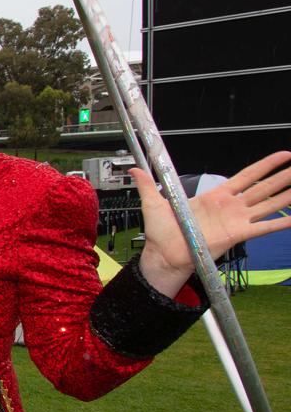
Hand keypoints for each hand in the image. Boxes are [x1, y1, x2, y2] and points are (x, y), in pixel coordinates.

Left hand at [134, 151, 290, 287]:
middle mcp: (230, 207)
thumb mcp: (153, 203)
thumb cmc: (161, 233)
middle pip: (264, 187)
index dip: (265, 165)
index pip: (247, 176)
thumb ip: (148, 185)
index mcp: (215, 196)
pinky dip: (281, 222)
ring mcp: (236, 220)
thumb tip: (135, 170)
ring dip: (288, 195)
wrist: (163, 255)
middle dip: (283, 177)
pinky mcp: (238, 235)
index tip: (283, 156)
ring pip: (269, 204)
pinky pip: (264, 227)